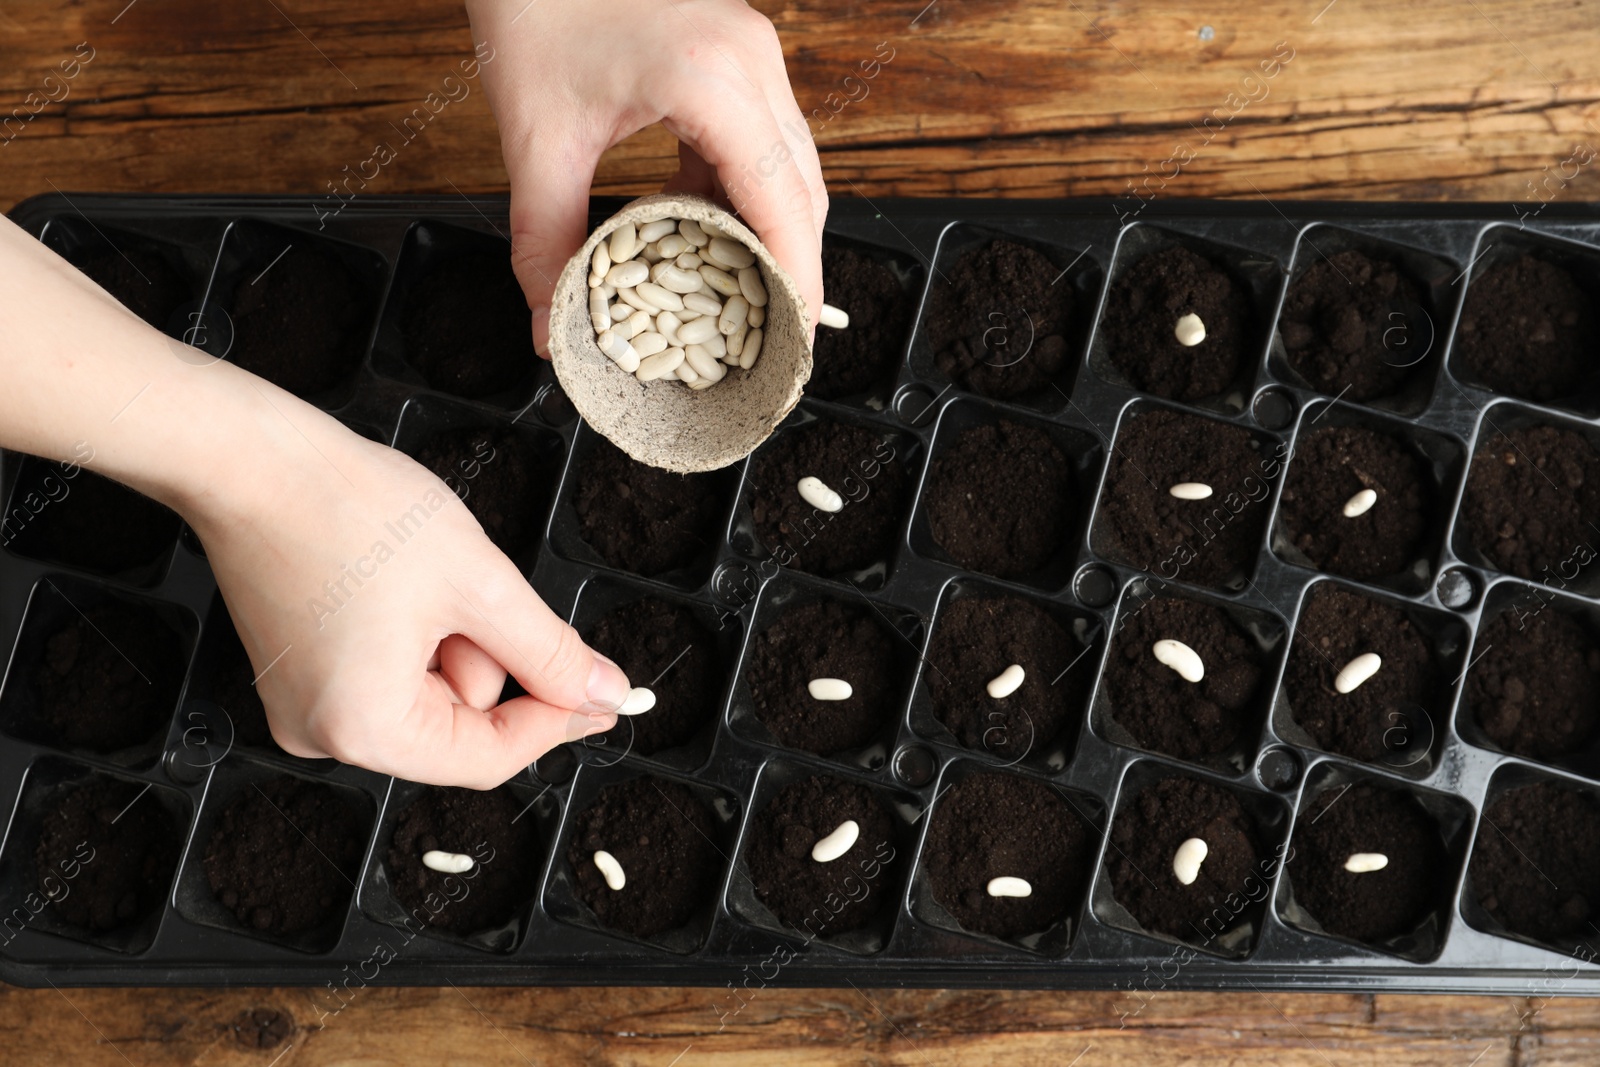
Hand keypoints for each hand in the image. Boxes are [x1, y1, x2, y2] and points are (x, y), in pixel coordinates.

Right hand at [186, 376, 631, 786]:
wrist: (253, 459)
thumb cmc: (352, 511)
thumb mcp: (481, 584)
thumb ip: (551, 652)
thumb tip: (603, 695)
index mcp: (365, 729)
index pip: (488, 757)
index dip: (556, 723)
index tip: (604, 696)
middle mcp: (323, 735)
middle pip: (458, 724)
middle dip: (484, 655)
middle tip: (468, 588)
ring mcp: (304, 705)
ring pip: (428, 691)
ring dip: (450, 636)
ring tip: (422, 574)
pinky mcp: (298, 672)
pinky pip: (389, 670)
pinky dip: (416, 630)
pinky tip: (399, 578)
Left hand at [465, 0, 826, 354]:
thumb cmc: (534, 4)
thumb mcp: (535, 136)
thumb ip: (546, 240)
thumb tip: (551, 326)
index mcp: (714, 81)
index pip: (784, 204)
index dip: (796, 280)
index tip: (792, 342)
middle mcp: (751, 62)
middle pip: (803, 189)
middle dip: (790, 265)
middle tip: (769, 334)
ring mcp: (750, 50)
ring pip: (789, 163)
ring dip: (767, 227)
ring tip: (733, 290)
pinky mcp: (735, 48)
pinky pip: (761, 134)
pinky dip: (740, 186)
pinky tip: (697, 219)